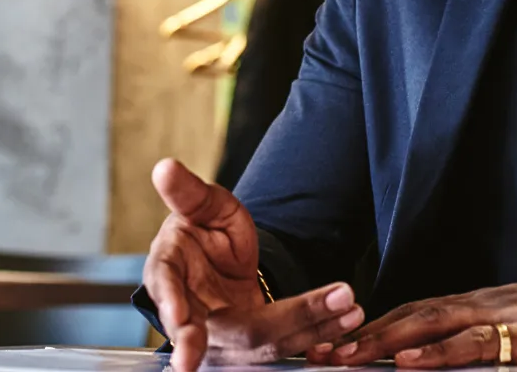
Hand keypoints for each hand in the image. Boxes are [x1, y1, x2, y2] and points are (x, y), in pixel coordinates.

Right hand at [144, 159, 363, 371]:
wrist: (216, 262)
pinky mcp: (255, 348)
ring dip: (313, 326)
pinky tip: (346, 324)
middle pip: (235, 331)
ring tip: (350, 307)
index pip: (169, 291)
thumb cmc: (203, 232)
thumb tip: (165, 168)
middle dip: (282, 323)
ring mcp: (226, 340)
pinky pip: (288, 348)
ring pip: (269, 343)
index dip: (174, 306)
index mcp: (170, 275)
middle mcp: (194, 317)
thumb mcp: (201, 207)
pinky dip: (319, 337)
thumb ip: (187, 193)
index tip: (184, 321)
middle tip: (321, 312)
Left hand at [309, 279, 516, 368]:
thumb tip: (452, 366)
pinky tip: (407, 363)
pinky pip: (474, 344)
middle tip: (317, 352)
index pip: (416, 312)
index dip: (373, 326)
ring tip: (343, 358)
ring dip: (382, 341)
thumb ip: (492, 347)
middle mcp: (486, 303)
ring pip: (430, 324)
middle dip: (361, 334)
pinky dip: (436, 353)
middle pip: (411, 315)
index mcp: (484, 304)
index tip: (334, 342)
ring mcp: (506, 316)